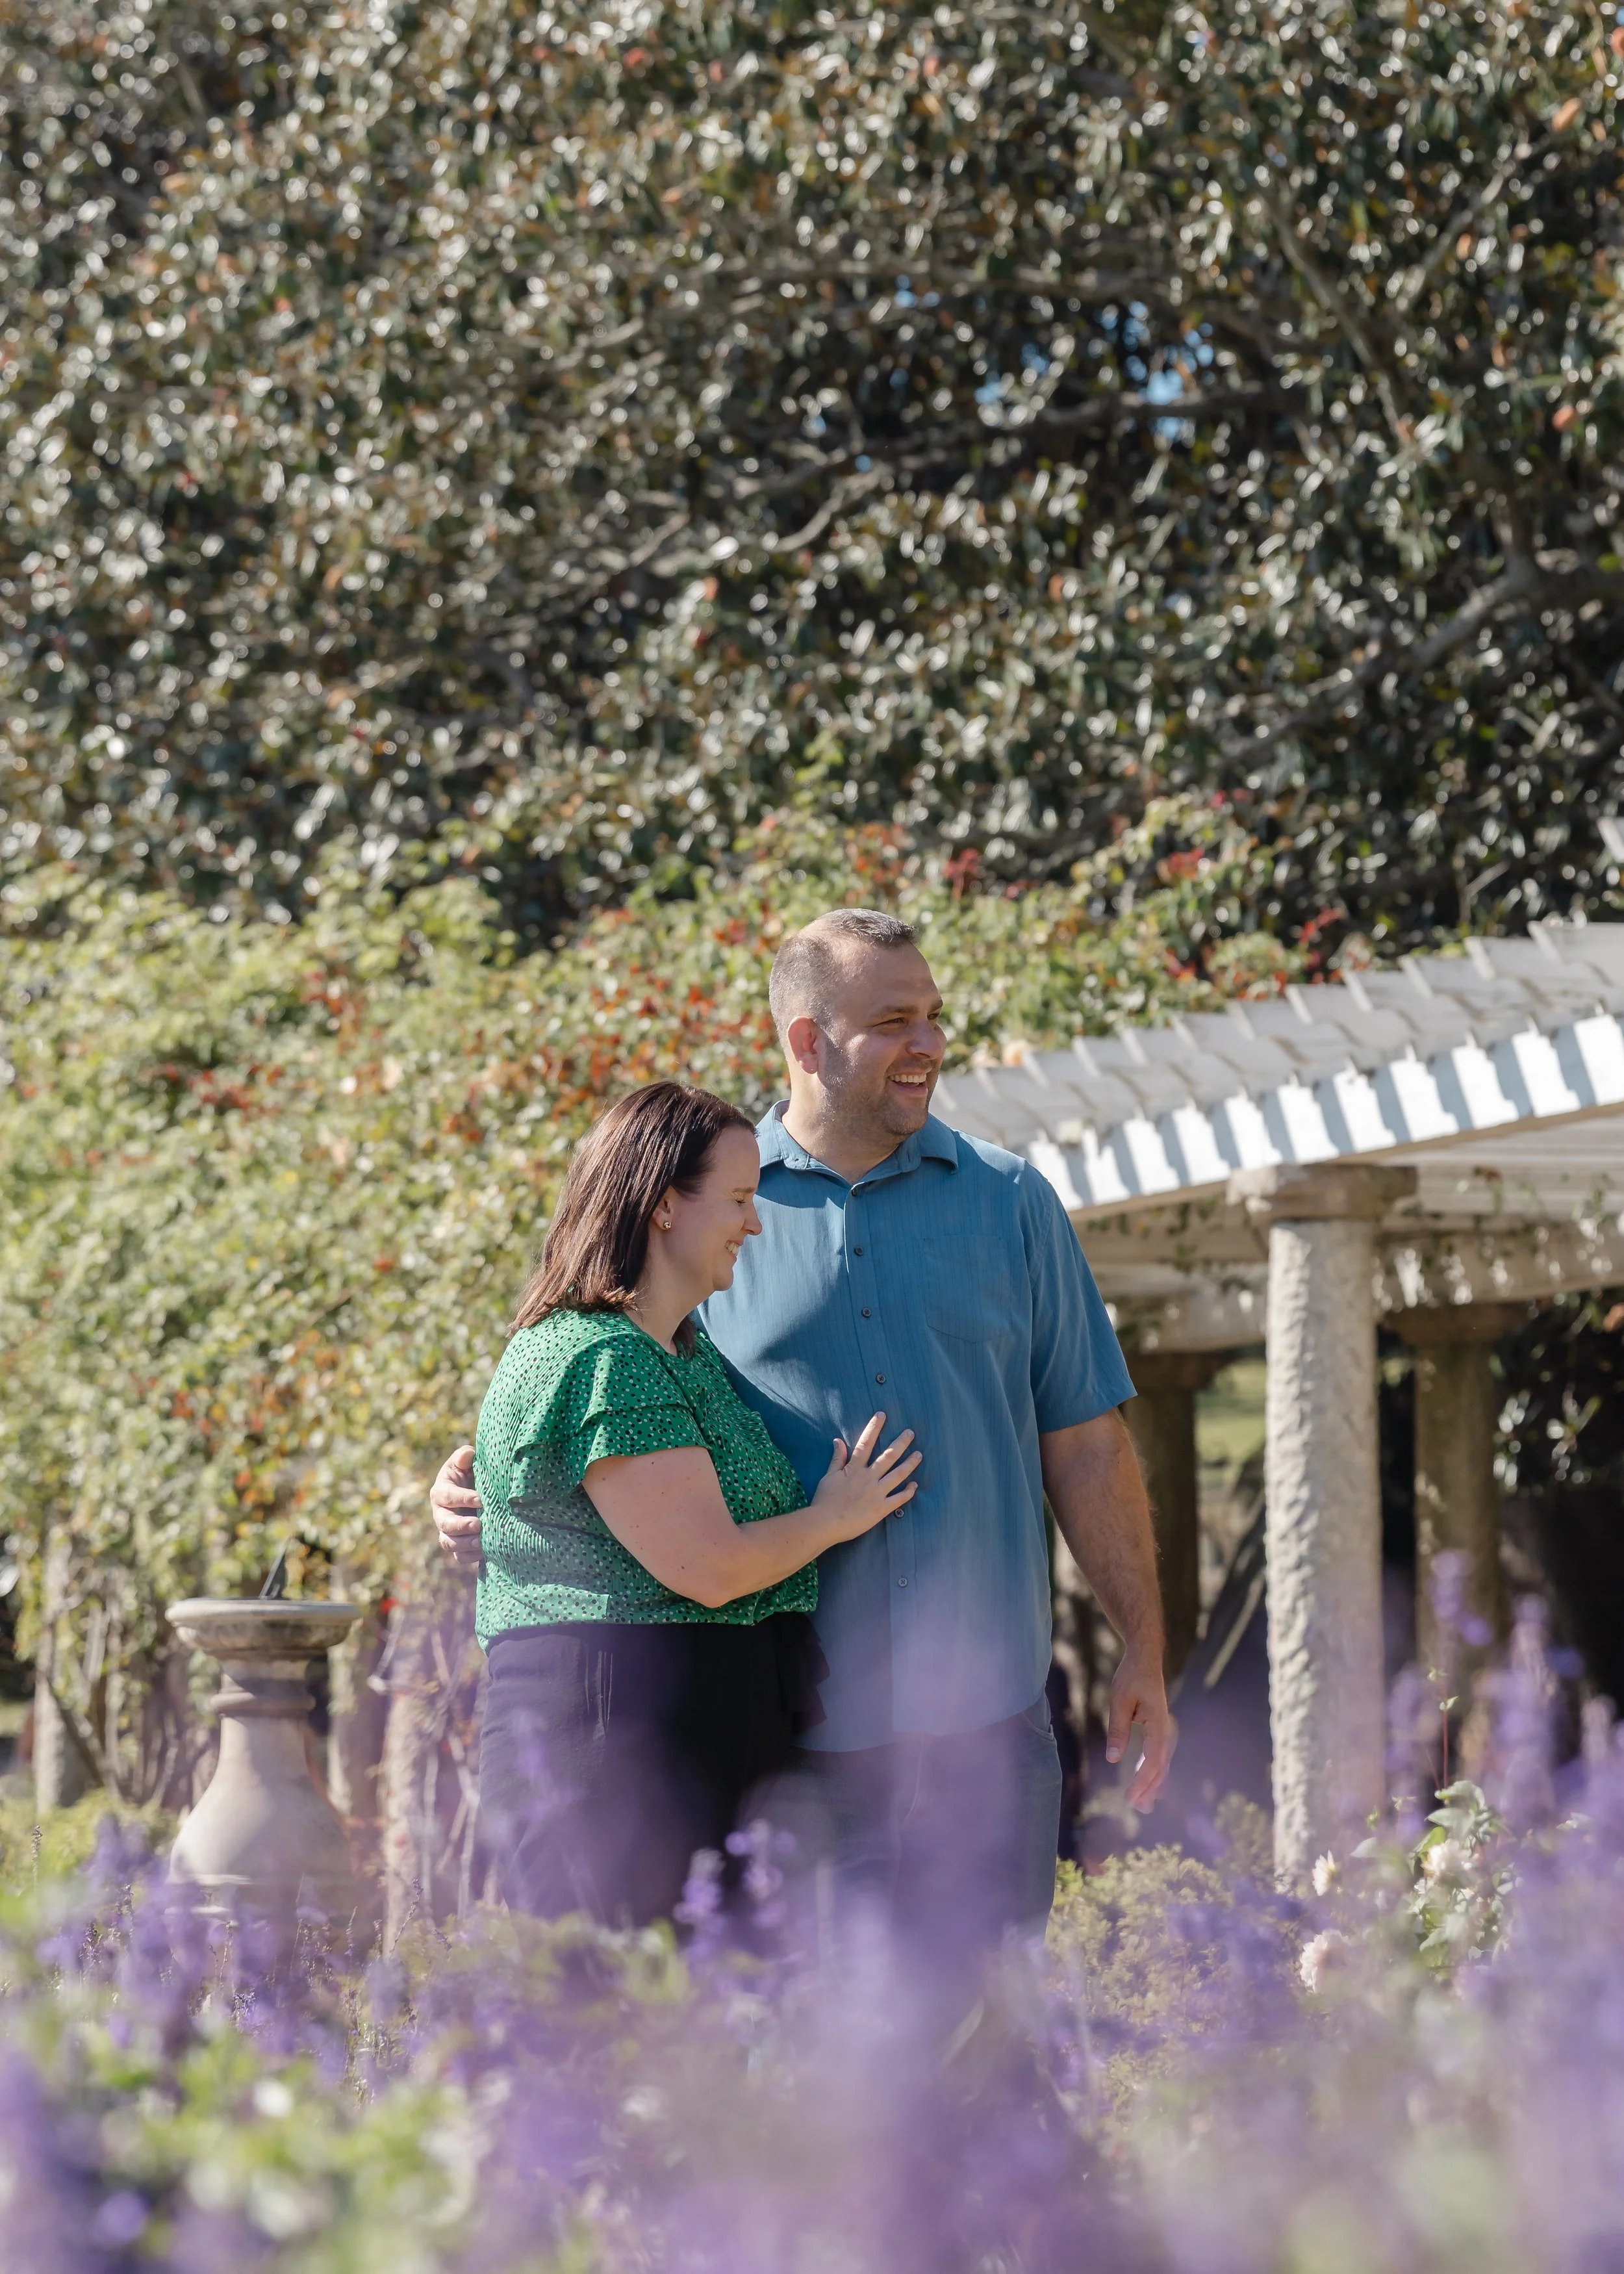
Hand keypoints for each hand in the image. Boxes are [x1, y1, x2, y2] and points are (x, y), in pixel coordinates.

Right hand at [431, 1444, 483, 1566]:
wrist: (480, 1492)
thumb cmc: (471, 1473)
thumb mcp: (467, 1462)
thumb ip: (464, 1456)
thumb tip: (467, 1455)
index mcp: (441, 1491)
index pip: (446, 1496)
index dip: (462, 1498)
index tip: (481, 1499)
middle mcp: (440, 1513)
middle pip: (444, 1523)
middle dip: (460, 1525)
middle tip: (478, 1524)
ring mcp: (448, 1531)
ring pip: (448, 1542)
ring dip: (464, 1544)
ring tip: (482, 1541)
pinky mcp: (458, 1545)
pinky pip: (459, 1556)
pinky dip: (470, 1556)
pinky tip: (485, 1551)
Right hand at [809, 1413, 919, 1542]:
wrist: (825, 1523)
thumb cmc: (824, 1500)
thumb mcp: (828, 1476)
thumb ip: (837, 1458)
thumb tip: (838, 1440)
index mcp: (854, 1468)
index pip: (865, 1443)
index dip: (874, 1428)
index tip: (882, 1415)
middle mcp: (868, 1478)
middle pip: (888, 1456)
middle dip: (900, 1443)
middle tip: (910, 1433)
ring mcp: (876, 1493)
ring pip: (898, 1475)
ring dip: (910, 1464)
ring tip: (919, 1454)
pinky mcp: (881, 1509)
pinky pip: (899, 1499)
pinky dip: (908, 1492)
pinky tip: (915, 1485)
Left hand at [1107, 1642, 1176, 1810]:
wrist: (1145, 1659)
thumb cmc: (1131, 1677)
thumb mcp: (1119, 1700)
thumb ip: (1117, 1729)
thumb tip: (1113, 1759)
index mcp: (1159, 1724)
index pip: (1153, 1761)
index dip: (1142, 1782)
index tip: (1129, 1798)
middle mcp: (1166, 1730)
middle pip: (1160, 1767)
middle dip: (1149, 1789)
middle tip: (1137, 1809)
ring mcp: (1165, 1731)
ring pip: (1162, 1764)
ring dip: (1153, 1785)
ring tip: (1144, 1806)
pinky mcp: (1159, 1730)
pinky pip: (1160, 1757)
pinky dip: (1155, 1774)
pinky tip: (1152, 1788)